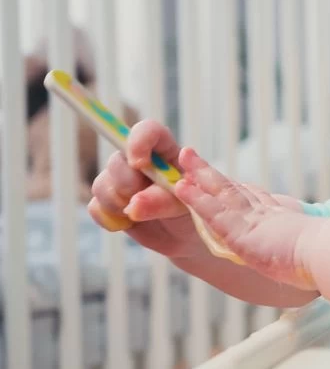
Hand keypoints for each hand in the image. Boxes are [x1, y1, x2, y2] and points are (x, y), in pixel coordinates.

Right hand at [89, 119, 200, 258]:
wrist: (188, 238)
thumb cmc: (194, 210)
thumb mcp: (188, 203)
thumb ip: (163, 201)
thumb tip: (133, 205)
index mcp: (165, 151)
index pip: (146, 130)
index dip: (138, 141)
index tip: (140, 164)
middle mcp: (139, 162)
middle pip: (117, 161)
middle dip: (127, 184)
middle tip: (144, 200)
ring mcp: (121, 182)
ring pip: (101, 184)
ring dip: (117, 203)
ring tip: (140, 216)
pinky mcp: (109, 204)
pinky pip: (95, 207)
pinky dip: (109, 219)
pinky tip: (128, 224)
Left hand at [174, 148, 320, 290]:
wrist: (328, 253)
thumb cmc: (327, 258)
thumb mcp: (312, 255)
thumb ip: (303, 255)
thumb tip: (312, 270)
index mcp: (282, 222)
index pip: (257, 199)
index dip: (239, 188)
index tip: (226, 179)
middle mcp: (265, 215)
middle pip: (235, 189)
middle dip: (214, 174)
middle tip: (196, 158)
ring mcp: (252, 221)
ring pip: (221, 192)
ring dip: (200, 174)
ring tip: (184, 157)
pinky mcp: (241, 231)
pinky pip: (214, 212)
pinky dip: (197, 199)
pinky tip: (182, 188)